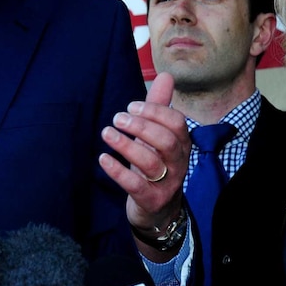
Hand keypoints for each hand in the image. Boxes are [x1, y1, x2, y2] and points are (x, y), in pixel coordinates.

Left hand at [99, 72, 190, 240]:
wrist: (158, 209)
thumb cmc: (156, 164)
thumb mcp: (157, 135)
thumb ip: (160, 106)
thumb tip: (166, 76)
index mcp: (182, 143)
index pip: (176, 122)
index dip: (154, 111)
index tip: (131, 106)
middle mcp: (178, 163)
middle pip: (166, 141)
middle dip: (141, 126)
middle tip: (117, 118)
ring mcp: (167, 183)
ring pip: (151, 162)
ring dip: (126, 146)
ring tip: (107, 133)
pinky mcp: (151, 200)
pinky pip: (136, 185)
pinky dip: (118, 171)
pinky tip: (103, 159)